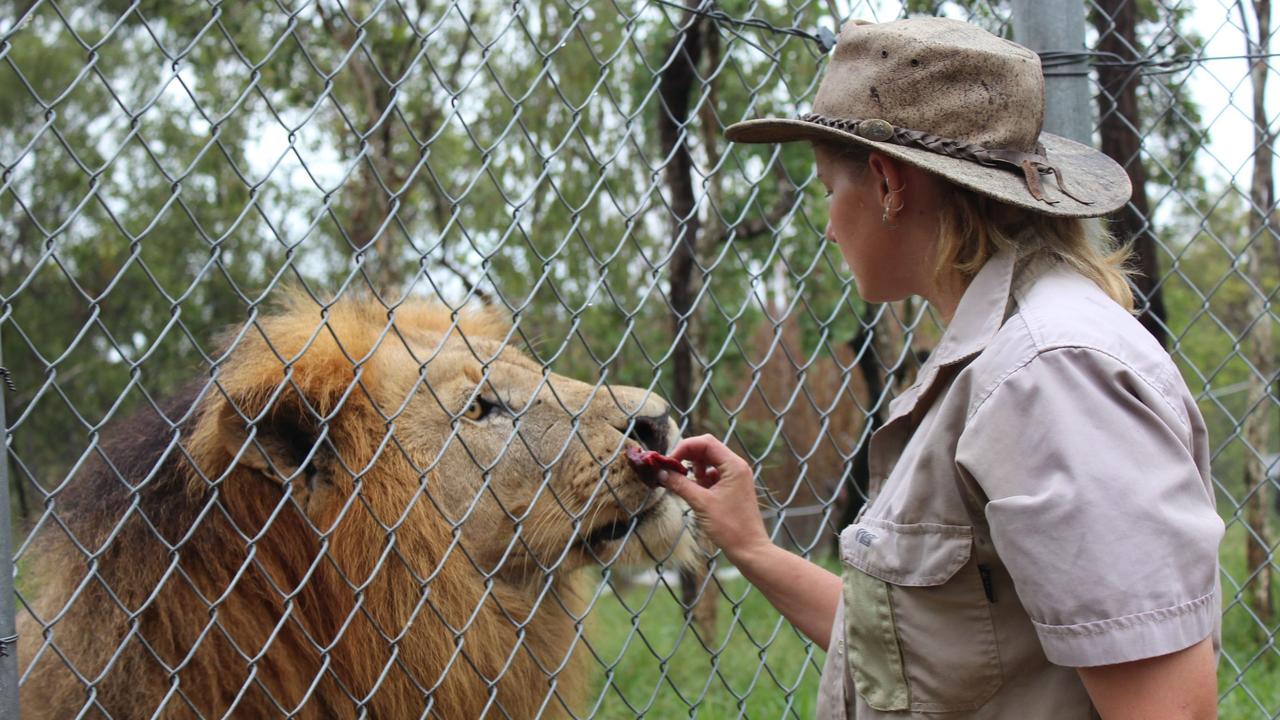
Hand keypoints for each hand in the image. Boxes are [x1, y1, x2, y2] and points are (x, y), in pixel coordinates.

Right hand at [659, 434, 771, 563]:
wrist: (749, 549)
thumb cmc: (730, 527)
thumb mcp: (701, 503)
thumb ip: (680, 485)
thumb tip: (661, 473)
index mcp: (733, 465)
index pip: (706, 443)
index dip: (684, 448)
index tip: (669, 462)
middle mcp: (736, 467)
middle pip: (707, 449)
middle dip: (687, 457)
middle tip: (671, 471)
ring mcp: (735, 477)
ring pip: (709, 462)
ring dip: (693, 470)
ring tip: (685, 485)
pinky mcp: (732, 488)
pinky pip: (712, 476)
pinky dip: (700, 480)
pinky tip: (694, 494)